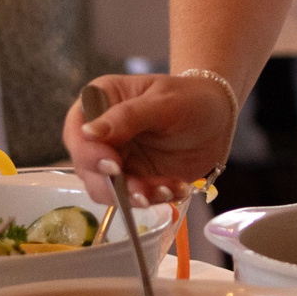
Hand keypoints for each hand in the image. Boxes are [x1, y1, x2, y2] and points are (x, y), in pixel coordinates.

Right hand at [64, 74, 234, 208]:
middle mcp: (101, 133)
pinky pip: (132, 198)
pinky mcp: (133, 178)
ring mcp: (115, 158)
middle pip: (86, 168)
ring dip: (135, 196)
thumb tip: (88, 132)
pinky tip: (177, 188)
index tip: (112, 166)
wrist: (219, 117)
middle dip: (113, 185)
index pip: (78, 131)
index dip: (89, 154)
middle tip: (142, 192)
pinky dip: (154, 198)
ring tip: (167, 189)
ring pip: (106, 189)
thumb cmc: (190, 97)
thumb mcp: (163, 102)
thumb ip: (126, 117)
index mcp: (101, 101)